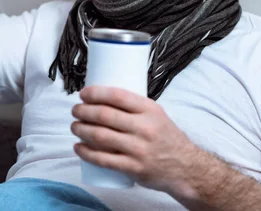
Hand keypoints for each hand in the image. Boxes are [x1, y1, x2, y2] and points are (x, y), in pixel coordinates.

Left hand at [71, 86, 197, 193]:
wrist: (186, 167)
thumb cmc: (166, 137)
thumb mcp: (157, 115)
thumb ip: (134, 107)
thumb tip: (104, 96)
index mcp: (150, 110)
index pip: (118, 95)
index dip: (96, 93)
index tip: (83, 94)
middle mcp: (144, 128)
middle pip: (105, 115)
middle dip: (83, 111)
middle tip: (76, 110)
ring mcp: (138, 149)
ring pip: (100, 136)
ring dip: (81, 129)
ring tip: (75, 126)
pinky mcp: (133, 168)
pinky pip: (104, 160)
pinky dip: (86, 153)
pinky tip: (78, 147)